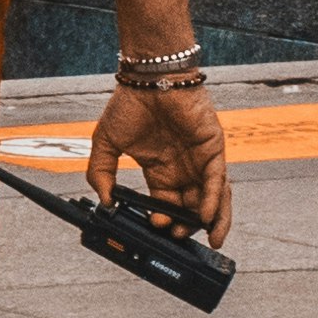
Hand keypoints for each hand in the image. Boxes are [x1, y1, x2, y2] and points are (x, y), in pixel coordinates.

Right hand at [88, 72, 230, 245]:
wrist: (147, 77)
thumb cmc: (129, 103)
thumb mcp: (106, 142)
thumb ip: (100, 172)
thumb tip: (105, 201)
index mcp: (160, 169)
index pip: (167, 204)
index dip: (164, 219)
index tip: (155, 227)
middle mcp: (183, 167)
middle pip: (193, 206)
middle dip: (188, 225)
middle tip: (178, 236)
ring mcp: (200, 158)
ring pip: (213, 197)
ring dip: (213, 220)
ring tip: (210, 239)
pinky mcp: (212, 148)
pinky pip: (217, 179)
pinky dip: (213, 199)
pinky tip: (205, 215)